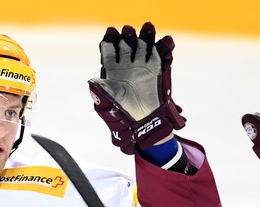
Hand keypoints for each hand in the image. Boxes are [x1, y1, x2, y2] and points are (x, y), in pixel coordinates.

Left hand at [88, 22, 185, 154]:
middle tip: (128, 30)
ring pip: (145, 46)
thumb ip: (101, 92)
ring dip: (146, 36)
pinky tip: (167, 41)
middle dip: (127, 36)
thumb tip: (92, 82)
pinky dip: (166, 47)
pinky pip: (163, 56)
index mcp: (112, 71)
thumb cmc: (120, 116)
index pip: (109, 52)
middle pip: (127, 45)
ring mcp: (143, 66)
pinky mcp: (159, 71)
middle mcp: (127, 65)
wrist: (142, 127)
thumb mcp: (107, 105)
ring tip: (148, 27)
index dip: (109, 42)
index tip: (110, 34)